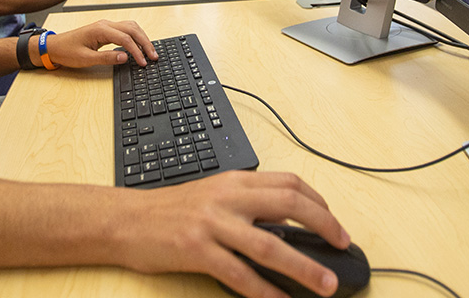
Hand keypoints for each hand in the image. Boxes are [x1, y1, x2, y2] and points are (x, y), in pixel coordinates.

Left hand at [46, 19, 157, 67]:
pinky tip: (139, 45)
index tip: (144, 62)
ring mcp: (106, 25)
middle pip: (133, 29)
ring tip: (150, 51)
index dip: (137, 51)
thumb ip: (107, 58)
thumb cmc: (67, 51)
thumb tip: (125, 57)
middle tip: (154, 56)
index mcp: (101, 30)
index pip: (126, 39)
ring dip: (142, 37)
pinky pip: (125, 29)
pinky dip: (135, 36)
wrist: (53, 47)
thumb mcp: (86, 59)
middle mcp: (105, 24)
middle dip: (145, 42)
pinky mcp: (105, 29)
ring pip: (131, 27)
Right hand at [115, 171, 350, 297]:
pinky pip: (239, 274)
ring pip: (270, 244)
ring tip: (325, 284)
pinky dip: (265, 291)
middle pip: (289, 205)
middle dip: (324, 226)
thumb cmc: (169, 211)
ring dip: (304, 266)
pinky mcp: (197, 249)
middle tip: (342, 246)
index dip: (319, 202)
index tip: (334, 222)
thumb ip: (246, 204)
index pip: (289, 183)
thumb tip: (285, 226)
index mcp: (235, 181)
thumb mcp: (212, 195)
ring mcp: (213, 223)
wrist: (126, 220)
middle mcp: (227, 197)